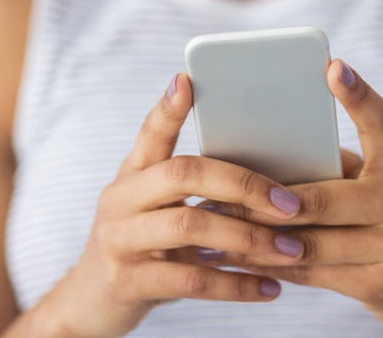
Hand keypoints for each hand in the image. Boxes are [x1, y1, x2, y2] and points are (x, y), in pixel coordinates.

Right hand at [37, 74, 309, 337]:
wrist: (91, 302)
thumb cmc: (144, 245)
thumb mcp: (157, 209)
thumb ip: (193, 190)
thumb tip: (269, 175)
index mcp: (133, 174)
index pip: (151, 133)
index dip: (168, 108)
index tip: (189, 80)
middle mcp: (120, 199)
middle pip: (183, 173)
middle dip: (243, 184)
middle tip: (291, 204)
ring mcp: (119, 240)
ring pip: (190, 225)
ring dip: (249, 238)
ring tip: (291, 249)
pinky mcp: (126, 282)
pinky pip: (191, 280)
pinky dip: (236, 285)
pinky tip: (270, 289)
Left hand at [199, 60, 382, 333]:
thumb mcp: (374, 184)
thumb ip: (333, 169)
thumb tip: (261, 154)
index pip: (382, 123)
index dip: (358, 95)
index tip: (331, 67)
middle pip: (324, 197)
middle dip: (264, 198)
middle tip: (217, 189)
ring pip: (309, 241)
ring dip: (254, 235)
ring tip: (213, 224)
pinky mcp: (380, 284)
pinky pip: (310, 273)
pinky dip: (268, 265)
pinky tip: (235, 259)